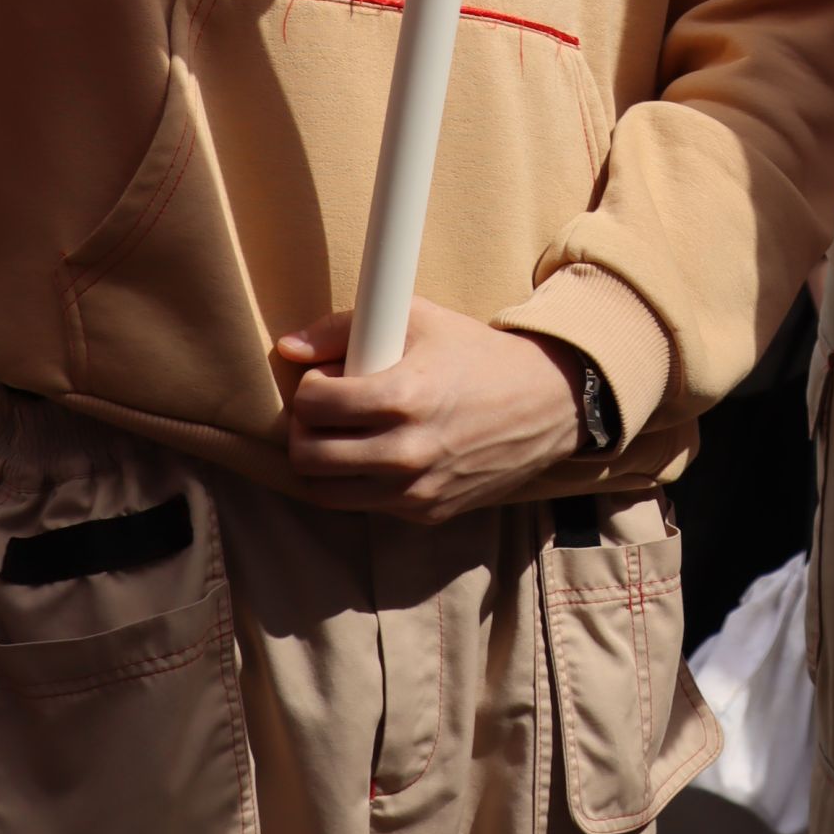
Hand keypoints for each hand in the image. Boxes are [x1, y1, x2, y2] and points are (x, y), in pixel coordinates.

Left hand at [279, 297, 583, 521]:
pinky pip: (365, 504)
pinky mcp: (427, 514)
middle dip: (304, 429)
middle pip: (308, 456)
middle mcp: (408, 452)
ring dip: (321, 461)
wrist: (545, 405)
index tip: (326, 378)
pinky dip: (358, 482)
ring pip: (325, 492)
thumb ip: (343, 328)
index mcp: (404, 396)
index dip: (310, 386)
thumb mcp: (417, 319)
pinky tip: (378, 452)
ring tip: (342, 434)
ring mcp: (417, 491)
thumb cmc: (474, 355)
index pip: (314, 404)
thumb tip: (288, 348)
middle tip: (324, 411)